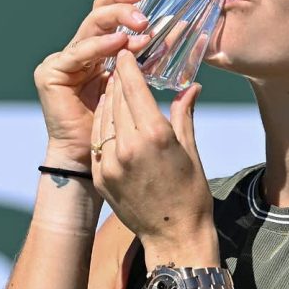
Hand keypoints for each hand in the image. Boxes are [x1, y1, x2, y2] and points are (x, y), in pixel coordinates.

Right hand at [35, 0, 152, 165]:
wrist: (90, 160)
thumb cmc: (118, 131)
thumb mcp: (143, 87)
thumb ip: (157, 63)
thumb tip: (186, 43)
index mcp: (100, 52)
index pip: (112, 14)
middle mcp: (80, 51)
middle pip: (99, 13)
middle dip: (123, 6)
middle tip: (146, 10)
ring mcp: (63, 60)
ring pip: (90, 27)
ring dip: (117, 22)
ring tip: (141, 25)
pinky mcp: (51, 73)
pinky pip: (77, 53)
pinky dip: (98, 46)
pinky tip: (118, 42)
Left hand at [93, 51, 212, 251]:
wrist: (172, 235)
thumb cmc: (190, 193)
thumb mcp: (190, 150)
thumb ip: (183, 114)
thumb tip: (190, 86)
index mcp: (155, 135)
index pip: (134, 89)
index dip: (127, 68)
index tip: (125, 53)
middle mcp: (128, 146)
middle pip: (116, 100)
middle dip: (117, 80)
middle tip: (119, 64)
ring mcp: (111, 162)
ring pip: (103, 118)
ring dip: (107, 100)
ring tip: (113, 86)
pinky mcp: (101, 176)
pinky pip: (98, 141)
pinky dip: (103, 125)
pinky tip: (109, 116)